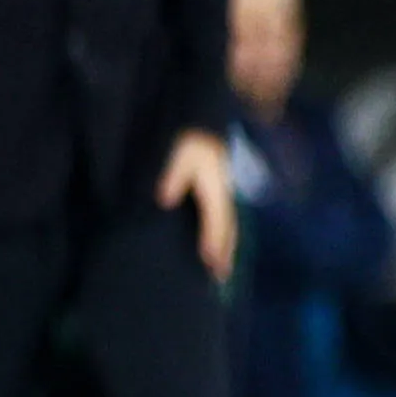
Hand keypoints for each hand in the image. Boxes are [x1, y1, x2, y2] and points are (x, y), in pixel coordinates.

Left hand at [159, 131, 239, 281]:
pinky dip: (224, 236)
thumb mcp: (179, 154)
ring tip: (223, 270)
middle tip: (220, 276)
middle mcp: (224, 192)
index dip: (212, 239)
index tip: (208, 261)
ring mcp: (225, 192)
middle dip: (225, 252)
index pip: (216, 217)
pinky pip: (226, 218)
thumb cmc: (188, 138)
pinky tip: (218, 248)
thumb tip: (165, 198)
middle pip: (228, 227)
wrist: (202, 120)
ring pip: (230, 225)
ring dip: (227, 248)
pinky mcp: (220, 190)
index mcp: (215, 185)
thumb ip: (172, 175)